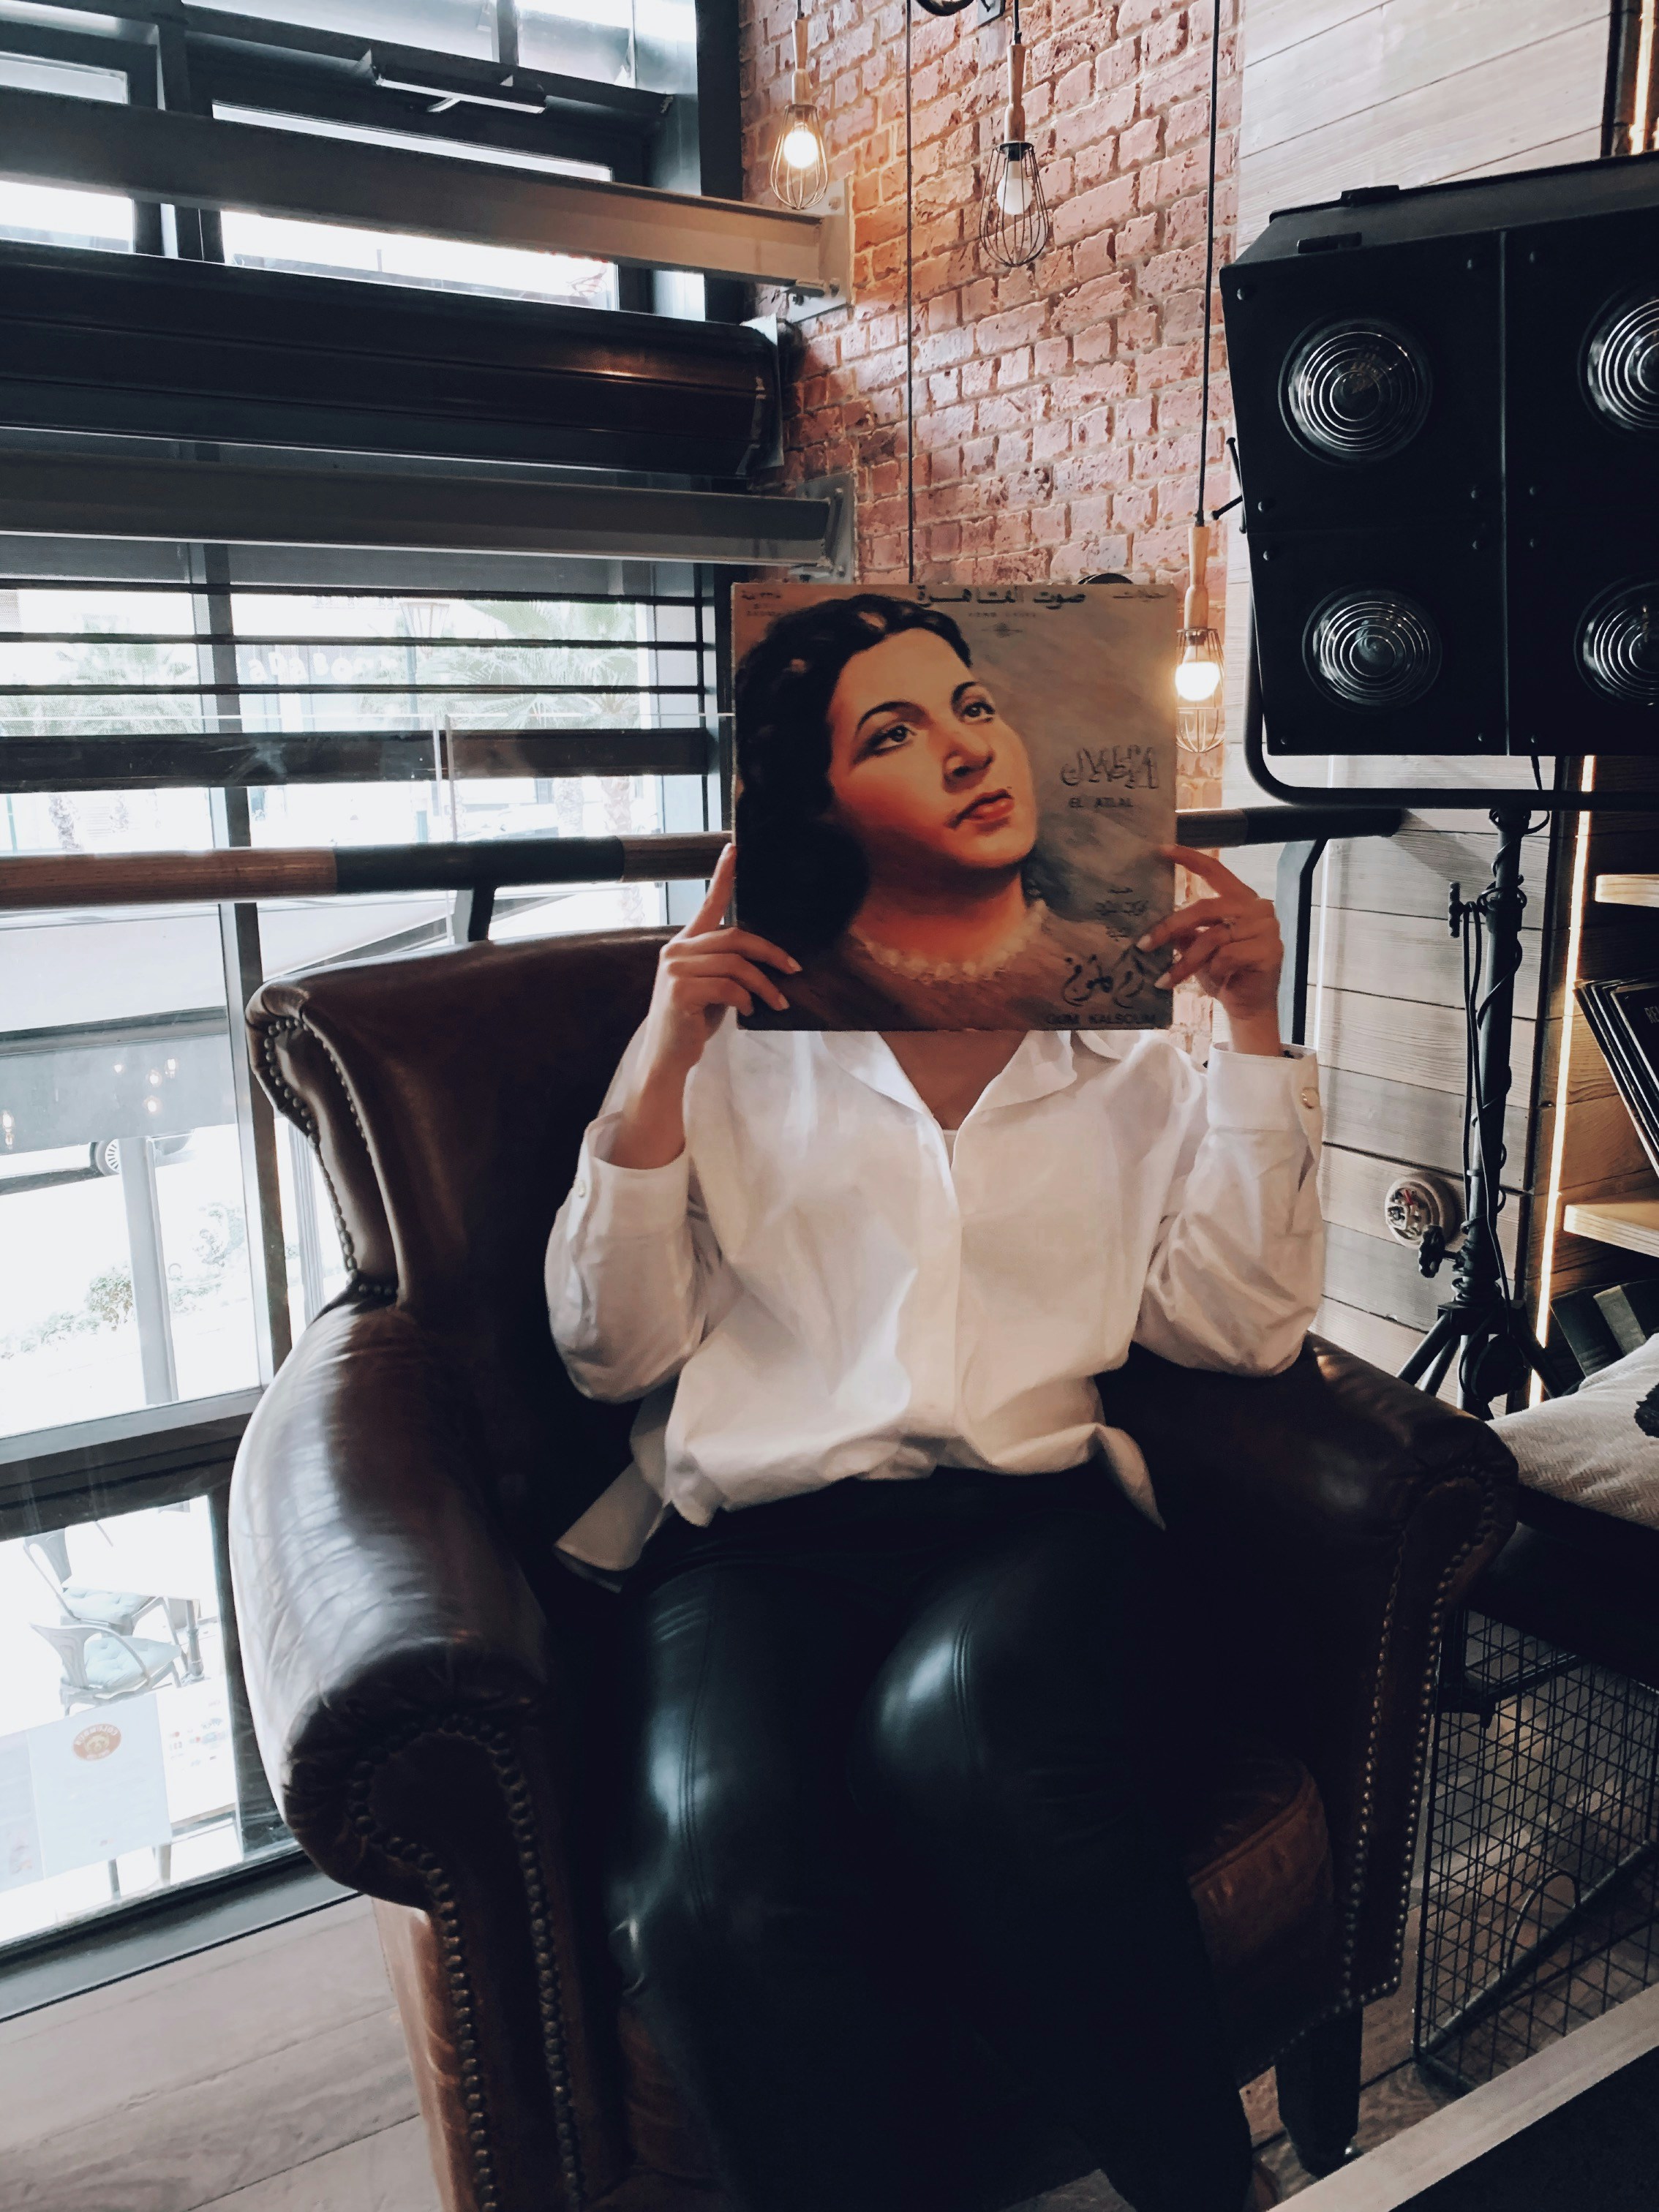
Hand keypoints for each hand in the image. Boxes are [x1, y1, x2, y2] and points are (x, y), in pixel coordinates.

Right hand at [640, 843, 798, 1081]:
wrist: (668, 1057)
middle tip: (793, 969)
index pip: (706, 904)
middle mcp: (676, 951)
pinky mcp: (681, 990)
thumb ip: (726, 967)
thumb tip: (767, 963)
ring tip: (776, 1002)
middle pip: (735, 937)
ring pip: (736, 964)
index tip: (734, 850)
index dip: (722, 876)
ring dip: (764, 985)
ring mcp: (676, 969)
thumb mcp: (711, 988)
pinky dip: (746, 999)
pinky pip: (728, 986)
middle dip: (770, 952)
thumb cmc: (691, 1022)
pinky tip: (748, 1011)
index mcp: (684, 945)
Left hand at [1138, 845, 1284, 1054]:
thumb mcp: (1199, 948)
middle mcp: (1256, 907)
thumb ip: (1185, 930)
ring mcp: (1266, 927)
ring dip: (1185, 962)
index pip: (1215, 871)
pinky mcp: (1270, 950)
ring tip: (1164, 980)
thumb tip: (1153, 920)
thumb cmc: (1224, 973)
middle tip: (1143, 944)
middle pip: (1204, 908)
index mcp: (1240, 898)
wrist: (1249, 1006)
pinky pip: (1227, 956)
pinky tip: (1213, 980)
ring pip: (1212, 937)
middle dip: (1170, 927)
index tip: (1162, 850)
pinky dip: (1213, 970)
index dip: (1189, 858)